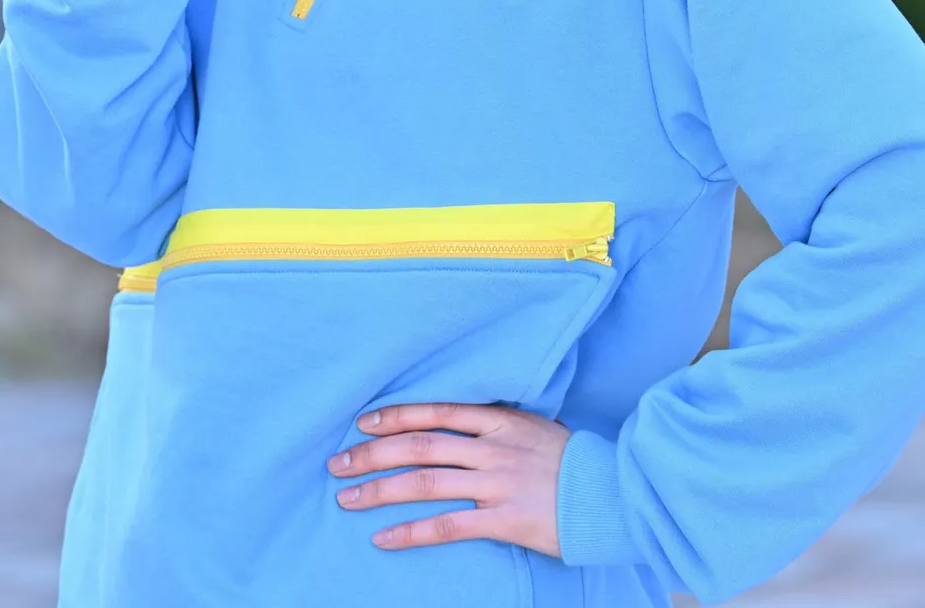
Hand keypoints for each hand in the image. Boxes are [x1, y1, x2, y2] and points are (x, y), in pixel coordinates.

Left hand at [326, 401, 570, 555]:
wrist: (612, 494)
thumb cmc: (570, 461)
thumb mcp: (531, 428)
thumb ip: (493, 426)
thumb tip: (453, 424)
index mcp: (498, 420)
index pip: (435, 411)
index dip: (395, 416)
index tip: (362, 424)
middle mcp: (492, 447)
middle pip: (420, 445)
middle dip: (374, 453)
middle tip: (338, 463)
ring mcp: (496, 483)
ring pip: (426, 483)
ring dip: (381, 490)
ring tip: (348, 499)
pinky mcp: (504, 520)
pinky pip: (448, 526)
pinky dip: (412, 532)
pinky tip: (384, 537)